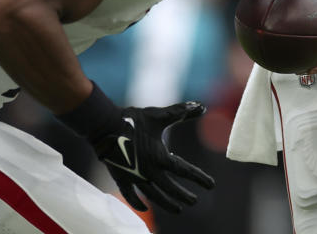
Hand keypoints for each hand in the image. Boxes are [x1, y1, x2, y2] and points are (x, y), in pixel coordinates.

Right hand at [92, 102, 215, 212]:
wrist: (104, 125)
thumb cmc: (134, 119)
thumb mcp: (159, 115)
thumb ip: (181, 111)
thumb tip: (202, 106)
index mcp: (159, 156)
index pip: (184, 170)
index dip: (199, 178)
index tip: (211, 185)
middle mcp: (148, 171)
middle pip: (170, 188)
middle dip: (183, 196)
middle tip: (194, 201)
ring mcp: (134, 176)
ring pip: (153, 196)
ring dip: (166, 203)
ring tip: (178, 210)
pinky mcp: (121, 177)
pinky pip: (130, 195)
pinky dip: (137, 203)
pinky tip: (145, 208)